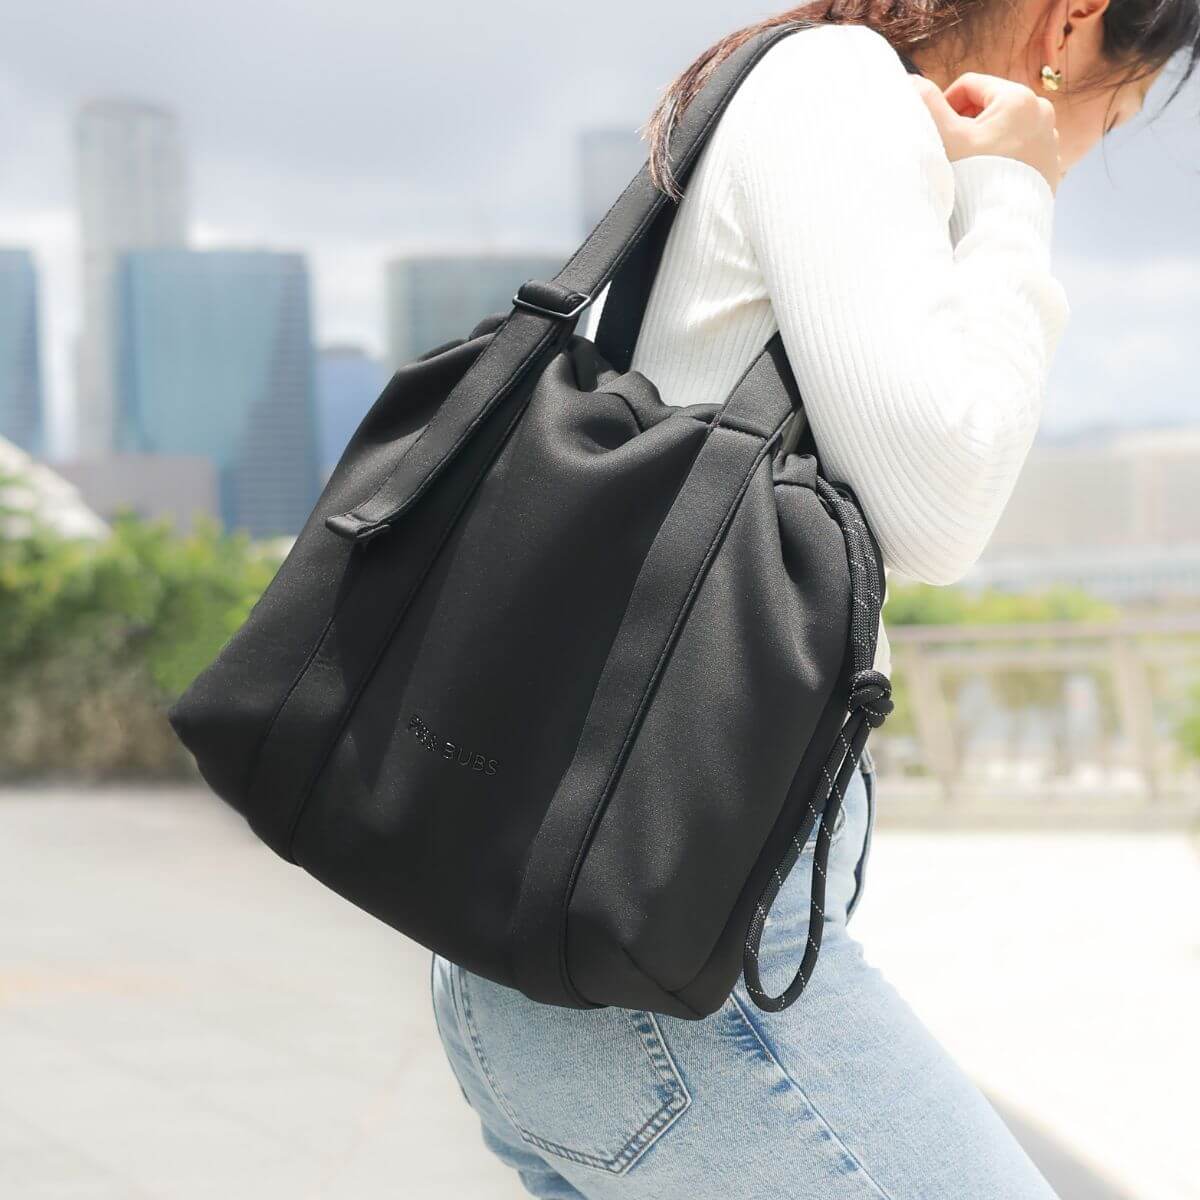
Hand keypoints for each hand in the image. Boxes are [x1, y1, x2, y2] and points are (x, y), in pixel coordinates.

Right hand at [910, 72, 1062, 194]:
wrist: (1003, 226)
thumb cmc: (974, 180)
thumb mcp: (946, 138)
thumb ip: (927, 104)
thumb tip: (910, 81)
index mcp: (1018, 98)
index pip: (970, 85)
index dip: (946, 105)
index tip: (940, 132)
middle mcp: (1041, 112)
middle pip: (988, 106)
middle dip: (967, 124)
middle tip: (955, 152)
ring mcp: (1049, 138)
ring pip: (1004, 128)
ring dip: (984, 142)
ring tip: (972, 167)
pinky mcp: (1051, 163)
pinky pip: (1019, 149)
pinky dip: (1002, 158)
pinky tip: (989, 178)